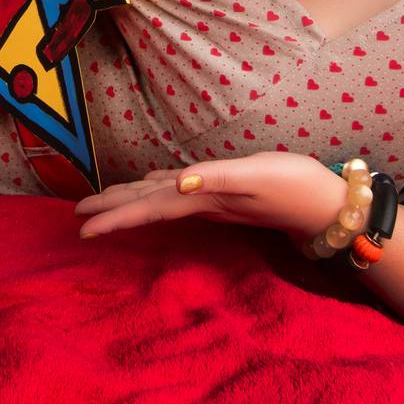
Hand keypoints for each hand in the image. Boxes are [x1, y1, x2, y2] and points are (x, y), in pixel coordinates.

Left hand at [74, 152, 348, 243]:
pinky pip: (183, 190)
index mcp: (200, 199)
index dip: (114, 216)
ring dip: (132, 200)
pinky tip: (155, 183)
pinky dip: (163, 187)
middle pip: (147, 206)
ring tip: (104, 201)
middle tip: (77, 217)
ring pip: (162, 199)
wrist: (327, 203)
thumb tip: (177, 183)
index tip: (81, 228)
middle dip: (112, 210)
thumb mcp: (254, 175)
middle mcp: (202, 201)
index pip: (147, 208)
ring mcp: (213, 198)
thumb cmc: (293, 184)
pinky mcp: (226, 190)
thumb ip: (216, 178)